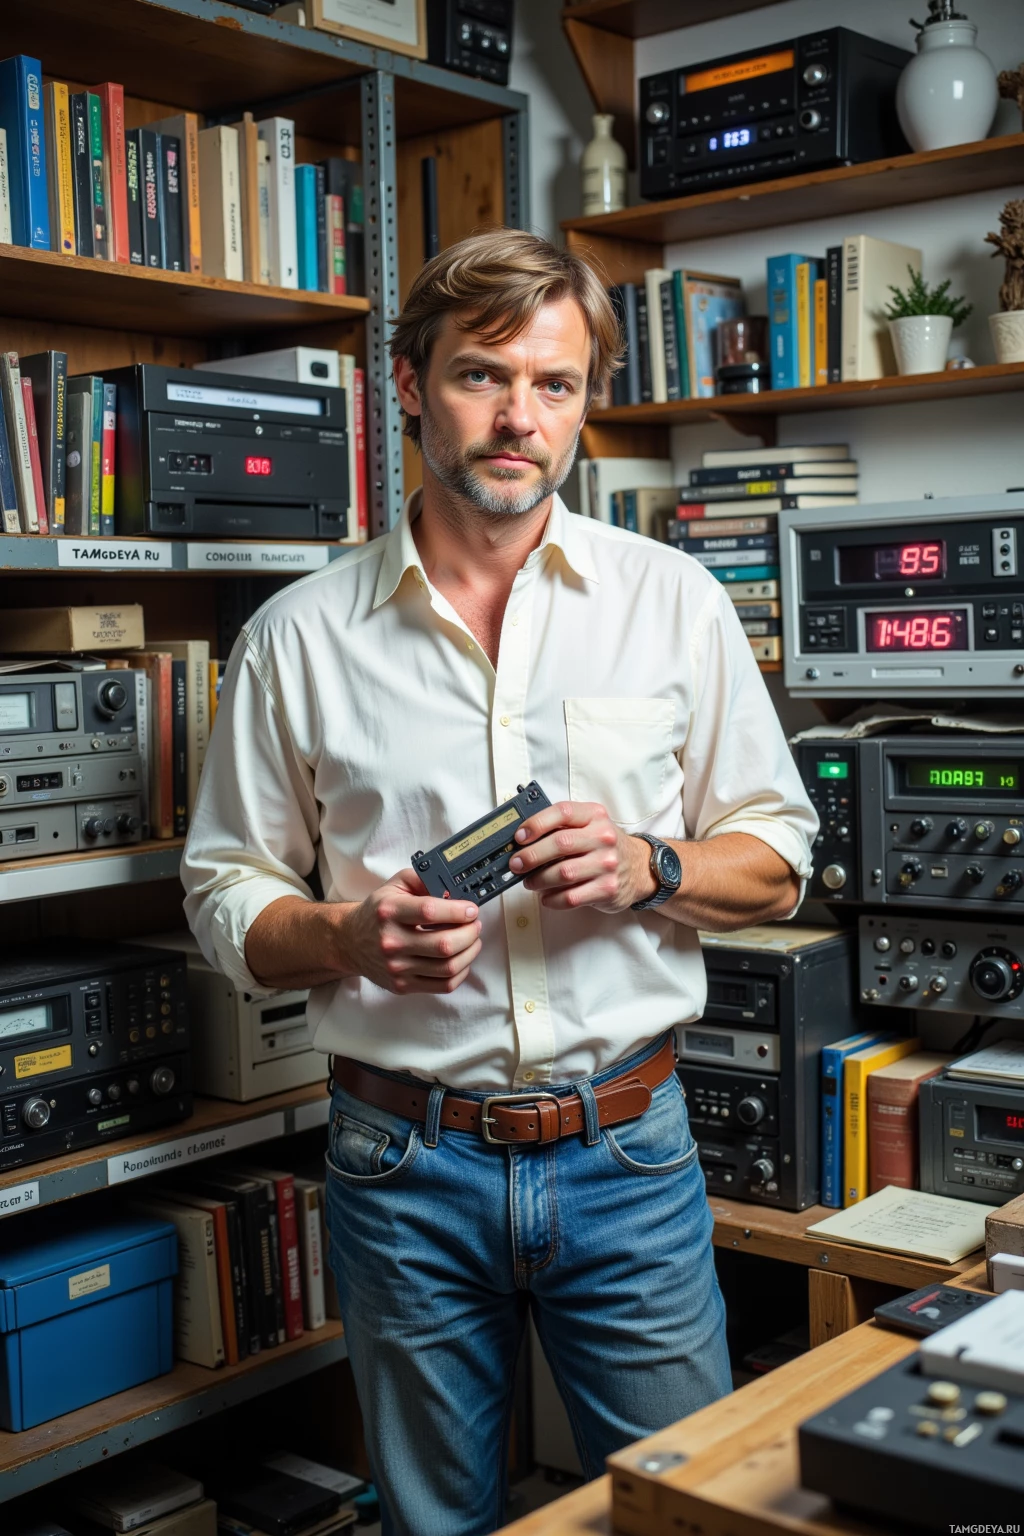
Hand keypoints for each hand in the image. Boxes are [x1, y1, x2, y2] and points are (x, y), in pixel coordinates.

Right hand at [339, 869, 481, 994]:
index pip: (430, 912)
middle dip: (470, 933)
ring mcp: (397, 967)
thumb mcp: (395, 885)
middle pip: (444, 945)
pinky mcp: (402, 985)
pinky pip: (443, 985)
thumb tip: (453, 888)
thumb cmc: (378, 912)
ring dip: (469, 952)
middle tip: (475, 925)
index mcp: (390, 912)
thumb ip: (423, 879)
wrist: (351, 942)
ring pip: (448, 967)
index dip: (458, 911)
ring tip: (472, 940)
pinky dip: (461, 972)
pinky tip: (462, 959)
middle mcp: (391, 941)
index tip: (471, 910)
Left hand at [508, 800, 657, 913]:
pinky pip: (571, 897)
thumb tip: (523, 839)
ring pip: (563, 873)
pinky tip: (546, 897)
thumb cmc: (605, 846)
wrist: (640, 867)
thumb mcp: (591, 825)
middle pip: (560, 844)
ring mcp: (607, 864)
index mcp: (595, 816)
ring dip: (538, 880)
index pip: (562, 812)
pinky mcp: (607, 889)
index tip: (519, 836)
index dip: (537, 823)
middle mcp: (603, 838)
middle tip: (516, 864)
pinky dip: (552, 899)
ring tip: (529, 882)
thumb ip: (563, 826)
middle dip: (531, 856)